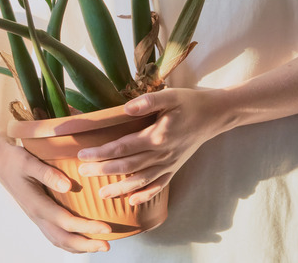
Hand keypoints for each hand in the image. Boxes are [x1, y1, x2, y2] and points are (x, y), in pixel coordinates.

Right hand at [0, 133, 111, 252]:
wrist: (0, 161)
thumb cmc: (16, 158)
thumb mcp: (29, 161)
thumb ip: (48, 174)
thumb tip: (68, 186)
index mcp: (36, 204)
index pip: (65, 222)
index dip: (87, 227)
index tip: (107, 227)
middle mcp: (36, 215)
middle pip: (63, 239)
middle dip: (87, 245)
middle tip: (108, 245)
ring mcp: (37, 218)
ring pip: (59, 241)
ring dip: (80, 246)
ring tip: (100, 245)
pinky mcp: (39, 216)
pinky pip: (55, 236)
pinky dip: (71, 242)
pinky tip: (83, 239)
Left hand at [76, 88, 229, 205]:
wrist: (215, 115)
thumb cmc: (189, 102)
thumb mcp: (170, 95)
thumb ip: (148, 101)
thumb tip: (126, 108)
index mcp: (157, 136)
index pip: (123, 146)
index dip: (102, 152)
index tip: (82, 155)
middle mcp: (162, 154)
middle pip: (127, 166)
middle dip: (103, 171)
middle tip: (82, 172)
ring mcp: (169, 164)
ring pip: (141, 180)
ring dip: (120, 189)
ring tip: (101, 195)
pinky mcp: (174, 168)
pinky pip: (159, 186)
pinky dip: (146, 195)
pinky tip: (133, 202)